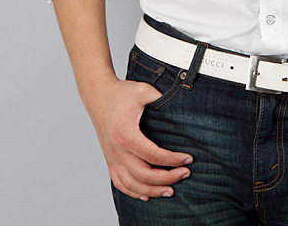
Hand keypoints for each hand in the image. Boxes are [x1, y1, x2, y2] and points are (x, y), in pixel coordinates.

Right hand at [85, 77, 193, 200]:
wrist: (98, 94)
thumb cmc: (122, 92)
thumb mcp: (144, 91)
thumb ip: (162, 99)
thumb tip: (181, 106)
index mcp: (126, 135)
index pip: (154, 155)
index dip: (173, 160)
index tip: (188, 159)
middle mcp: (117, 150)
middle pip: (144, 175)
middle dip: (167, 178)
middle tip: (185, 174)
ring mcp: (112, 156)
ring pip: (131, 184)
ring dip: (152, 190)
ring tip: (170, 190)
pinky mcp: (109, 158)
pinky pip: (119, 182)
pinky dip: (133, 192)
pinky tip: (146, 195)